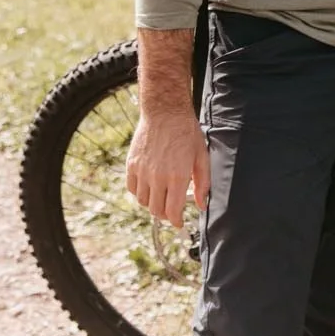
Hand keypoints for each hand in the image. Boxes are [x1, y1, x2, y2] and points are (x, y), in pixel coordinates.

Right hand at [126, 108, 208, 226]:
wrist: (165, 112)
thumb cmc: (187, 133)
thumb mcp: (202, 156)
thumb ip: (203, 183)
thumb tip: (202, 205)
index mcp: (177, 177)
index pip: (172, 211)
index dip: (176, 222)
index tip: (180, 223)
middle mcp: (157, 177)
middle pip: (156, 210)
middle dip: (165, 215)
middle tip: (172, 211)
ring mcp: (142, 171)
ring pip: (143, 201)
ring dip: (152, 204)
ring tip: (161, 197)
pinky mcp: (132, 164)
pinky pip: (132, 188)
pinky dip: (139, 192)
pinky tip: (148, 187)